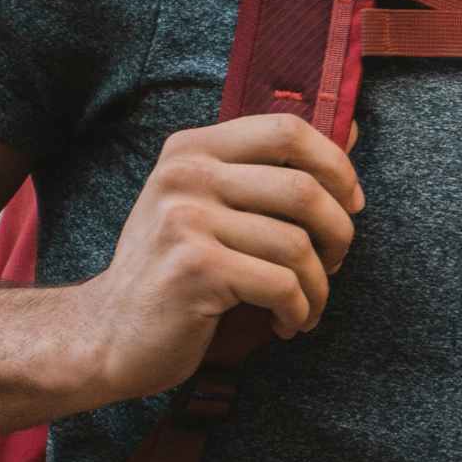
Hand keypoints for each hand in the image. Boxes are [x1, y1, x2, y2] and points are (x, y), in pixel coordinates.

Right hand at [73, 114, 364, 403]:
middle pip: (303, 188)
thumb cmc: (178, 269)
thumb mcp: (212, 206)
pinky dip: (299, 310)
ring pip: (297, 245)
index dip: (336, 165)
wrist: (109, 333)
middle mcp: (185, 175)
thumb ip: (271, 171)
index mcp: (193, 149)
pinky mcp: (194, 268)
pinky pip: (281, 285)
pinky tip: (287, 323)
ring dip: (319, 285)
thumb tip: (352, 128)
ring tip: (307, 305)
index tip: (351, 203)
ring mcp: (185, 219)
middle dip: (338, 233)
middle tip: (334, 264)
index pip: (287, 129)